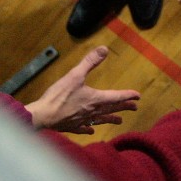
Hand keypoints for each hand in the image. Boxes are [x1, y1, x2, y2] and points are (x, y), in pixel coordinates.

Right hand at [24, 45, 139, 133]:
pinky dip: (89, 128)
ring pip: (100, 120)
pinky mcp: (72, 126)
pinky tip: (91, 130)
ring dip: (110, 118)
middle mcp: (92, 111)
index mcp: (94, 99)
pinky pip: (84, 128)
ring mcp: (82, 120)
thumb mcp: (75, 75)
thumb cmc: (59, 96)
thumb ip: (90, 62)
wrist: (43, 116)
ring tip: (119, 120)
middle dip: (123, 107)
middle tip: (134, 108)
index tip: (137, 96)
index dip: (127, 95)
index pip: (115, 97)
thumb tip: (104, 49)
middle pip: (111, 109)